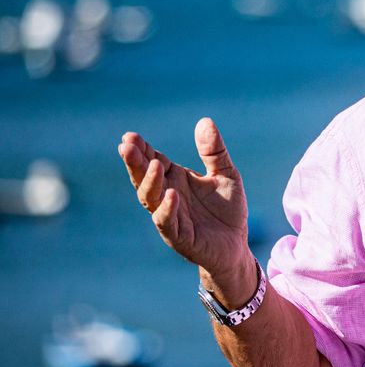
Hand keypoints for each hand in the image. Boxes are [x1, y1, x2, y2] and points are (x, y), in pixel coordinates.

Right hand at [119, 118, 253, 297]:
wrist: (236, 245)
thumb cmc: (227, 209)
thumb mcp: (226, 174)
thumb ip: (214, 151)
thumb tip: (205, 121)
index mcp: (175, 179)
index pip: (153, 160)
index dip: (142, 149)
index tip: (130, 135)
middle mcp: (166, 196)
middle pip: (144, 177)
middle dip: (135, 162)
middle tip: (126, 145)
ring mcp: (170, 216)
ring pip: (150, 199)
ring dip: (149, 182)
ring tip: (154, 165)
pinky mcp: (179, 236)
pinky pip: (167, 222)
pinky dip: (167, 209)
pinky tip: (171, 195)